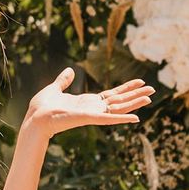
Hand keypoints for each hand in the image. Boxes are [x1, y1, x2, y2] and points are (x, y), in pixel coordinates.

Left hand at [24, 67, 154, 138]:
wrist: (34, 118)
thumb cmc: (42, 107)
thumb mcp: (55, 89)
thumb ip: (63, 81)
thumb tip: (69, 70)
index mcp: (87, 102)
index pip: (112, 94)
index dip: (126, 88)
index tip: (140, 82)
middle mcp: (93, 108)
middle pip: (119, 100)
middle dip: (136, 95)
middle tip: (153, 89)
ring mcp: (92, 113)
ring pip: (118, 108)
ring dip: (134, 103)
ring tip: (150, 98)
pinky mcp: (88, 118)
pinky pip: (108, 118)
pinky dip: (122, 118)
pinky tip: (136, 119)